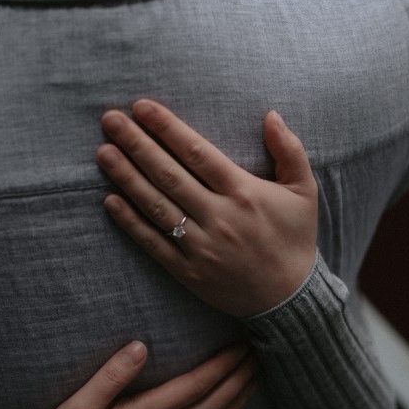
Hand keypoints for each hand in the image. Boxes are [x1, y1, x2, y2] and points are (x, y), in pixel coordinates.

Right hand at [30, 340, 254, 408]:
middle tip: (259, 353)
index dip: (222, 365)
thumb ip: (110, 375)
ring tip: (255, 378)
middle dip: (240, 378)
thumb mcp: (77, 405)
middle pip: (214, 404)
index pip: (194, 387)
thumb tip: (140, 346)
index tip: (240, 345)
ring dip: (238, 400)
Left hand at [97, 100, 317, 317]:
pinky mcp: (188, 271)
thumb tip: (270, 114)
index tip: (142, 108)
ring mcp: (201, 246)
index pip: (197, 152)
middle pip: (169, 174)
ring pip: (156, 206)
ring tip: (103, 152)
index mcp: (244, 192)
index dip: (167, 128)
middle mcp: (219, 216)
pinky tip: (110, 201)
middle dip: (137, 144)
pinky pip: (153, 243)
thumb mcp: (305, 191)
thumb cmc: (295, 239)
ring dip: (127, 177)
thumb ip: (289, 150)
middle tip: (110, 120)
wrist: (290, 299)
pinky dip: (130, 223)